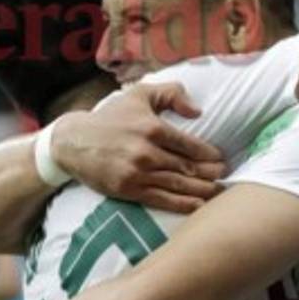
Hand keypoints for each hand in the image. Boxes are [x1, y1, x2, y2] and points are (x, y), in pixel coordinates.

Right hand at [51, 83, 226, 212]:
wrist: (73, 142)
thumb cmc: (110, 117)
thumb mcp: (139, 95)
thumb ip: (171, 93)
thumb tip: (198, 111)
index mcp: (152, 128)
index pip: (190, 145)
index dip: (210, 154)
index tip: (221, 159)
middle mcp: (147, 152)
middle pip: (188, 167)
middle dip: (211, 174)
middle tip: (224, 176)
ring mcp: (138, 173)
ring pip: (179, 185)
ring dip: (202, 190)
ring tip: (217, 192)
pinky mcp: (129, 190)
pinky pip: (162, 199)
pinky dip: (183, 204)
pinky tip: (198, 206)